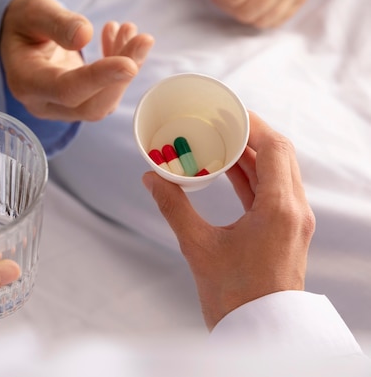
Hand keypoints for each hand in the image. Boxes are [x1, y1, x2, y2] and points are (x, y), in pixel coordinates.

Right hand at [0, 0, 153, 120]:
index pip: (66, 90)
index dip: (99, 79)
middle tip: (143, 39)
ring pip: (104, 101)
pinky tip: (120, 36)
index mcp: (26, 82)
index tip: (129, 64)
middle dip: (122, 77)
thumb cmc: (23, 21)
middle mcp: (44, 103)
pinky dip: (120, 67)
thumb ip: (56, 23)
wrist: (18, 35)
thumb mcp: (33, 11)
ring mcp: (62, 108)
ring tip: (131, 30)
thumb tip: (84, 36)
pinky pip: (107, 93)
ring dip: (126, 67)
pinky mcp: (79, 103)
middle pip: (91, 106)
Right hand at [142, 112, 315, 329]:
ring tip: (220, 140)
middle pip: (279, 155)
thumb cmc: (233, 295)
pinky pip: (271, 191)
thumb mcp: (198, 246)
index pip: (275, 147)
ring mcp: (293, 221)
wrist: (258, 332)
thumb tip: (151, 178)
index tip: (225, 112)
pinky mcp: (285, 231)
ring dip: (251, 154)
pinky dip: (252, 175)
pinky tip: (227, 169)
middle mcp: (294, 210)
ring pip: (277, 172)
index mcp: (279, 208)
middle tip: (219, 122)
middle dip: (250, 134)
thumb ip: (173, 206)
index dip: (252, 123)